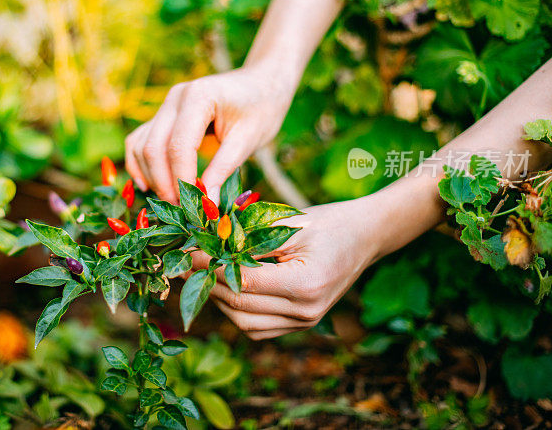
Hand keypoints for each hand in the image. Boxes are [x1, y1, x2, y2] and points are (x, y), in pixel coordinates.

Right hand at [125, 63, 295, 203]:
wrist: (262, 84)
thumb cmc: (261, 109)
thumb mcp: (248, 140)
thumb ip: (224, 169)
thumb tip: (206, 204)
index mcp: (199, 97)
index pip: (178, 146)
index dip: (182, 180)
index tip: (194, 206)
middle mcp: (175, 97)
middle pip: (153, 147)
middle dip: (164, 182)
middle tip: (182, 209)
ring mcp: (165, 104)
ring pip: (141, 145)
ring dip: (151, 176)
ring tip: (171, 200)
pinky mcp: (163, 114)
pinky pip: (140, 139)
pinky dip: (140, 163)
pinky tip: (148, 185)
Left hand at [186, 198, 382, 339]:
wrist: (367, 236)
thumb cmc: (330, 222)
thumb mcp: (290, 225)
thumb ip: (250, 240)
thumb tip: (207, 246)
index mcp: (304, 285)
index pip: (242, 282)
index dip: (208, 268)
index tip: (186, 252)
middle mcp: (305, 312)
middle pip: (239, 307)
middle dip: (207, 285)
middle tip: (185, 265)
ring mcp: (304, 322)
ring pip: (245, 323)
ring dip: (219, 301)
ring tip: (201, 276)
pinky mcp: (301, 324)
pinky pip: (258, 328)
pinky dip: (237, 312)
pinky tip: (225, 289)